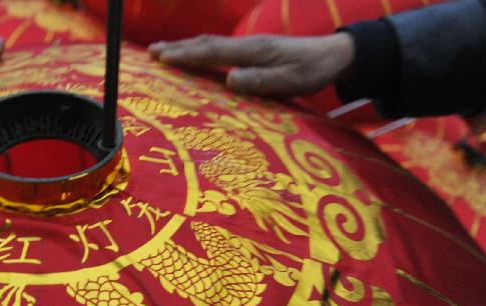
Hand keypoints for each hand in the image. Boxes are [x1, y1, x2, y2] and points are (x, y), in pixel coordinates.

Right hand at [148, 33, 354, 97]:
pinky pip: (220, 48)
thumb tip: (230, 79)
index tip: (162, 57)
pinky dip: (201, 50)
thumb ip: (260, 81)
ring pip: (212, 44)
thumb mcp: (290, 81)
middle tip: (151, 53)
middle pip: (206, 43)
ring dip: (186, 47)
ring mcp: (251, 45)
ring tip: (163, 51)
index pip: (212, 52)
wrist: (334, 55)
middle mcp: (248, 44)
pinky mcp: (254, 50)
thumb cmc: (312, 72)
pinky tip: (194, 54)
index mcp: (254, 52)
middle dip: (178, 48)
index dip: (186, 55)